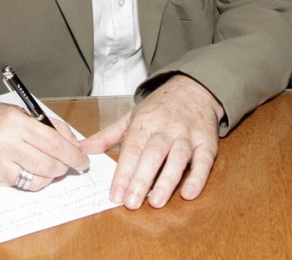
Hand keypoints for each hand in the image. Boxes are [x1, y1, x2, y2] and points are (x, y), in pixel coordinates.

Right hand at [0, 96, 89, 189]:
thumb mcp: (24, 113)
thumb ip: (52, 127)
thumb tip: (75, 146)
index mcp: (16, 122)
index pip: (54, 144)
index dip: (73, 155)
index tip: (83, 161)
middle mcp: (5, 143)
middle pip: (49, 165)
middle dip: (64, 167)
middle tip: (67, 164)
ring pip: (38, 180)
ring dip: (49, 176)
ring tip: (47, 166)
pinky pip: (22, 185)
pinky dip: (31, 180)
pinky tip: (27, 169)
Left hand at [80, 74, 222, 208]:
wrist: (194, 87)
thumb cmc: (160, 106)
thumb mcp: (132, 116)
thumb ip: (109, 135)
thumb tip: (84, 148)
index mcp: (144, 122)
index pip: (131, 149)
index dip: (123, 173)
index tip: (115, 195)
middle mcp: (166, 128)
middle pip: (153, 154)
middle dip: (141, 179)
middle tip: (132, 203)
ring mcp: (187, 135)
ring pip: (178, 158)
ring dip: (167, 181)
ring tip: (157, 202)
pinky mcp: (207, 142)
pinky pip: (204, 160)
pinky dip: (198, 177)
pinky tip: (189, 193)